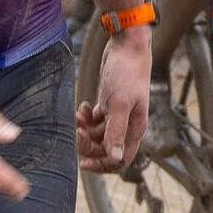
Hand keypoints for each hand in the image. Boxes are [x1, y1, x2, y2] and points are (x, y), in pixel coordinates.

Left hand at [77, 28, 149, 170]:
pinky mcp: (109, 105)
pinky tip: (83, 108)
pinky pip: (95, 121)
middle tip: (77, 133)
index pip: (120, 160)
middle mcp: (128, 125)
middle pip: (106, 150)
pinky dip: (87, 118)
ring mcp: (118, 115)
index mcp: (135, 129)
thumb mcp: (120, 104)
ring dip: (85, 130)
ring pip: (98, 136)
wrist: (127, 47)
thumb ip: (116, 131)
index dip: (103, 165)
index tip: (84, 161)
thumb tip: (115, 158)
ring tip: (78, 117)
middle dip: (89, 145)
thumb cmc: (126, 73)